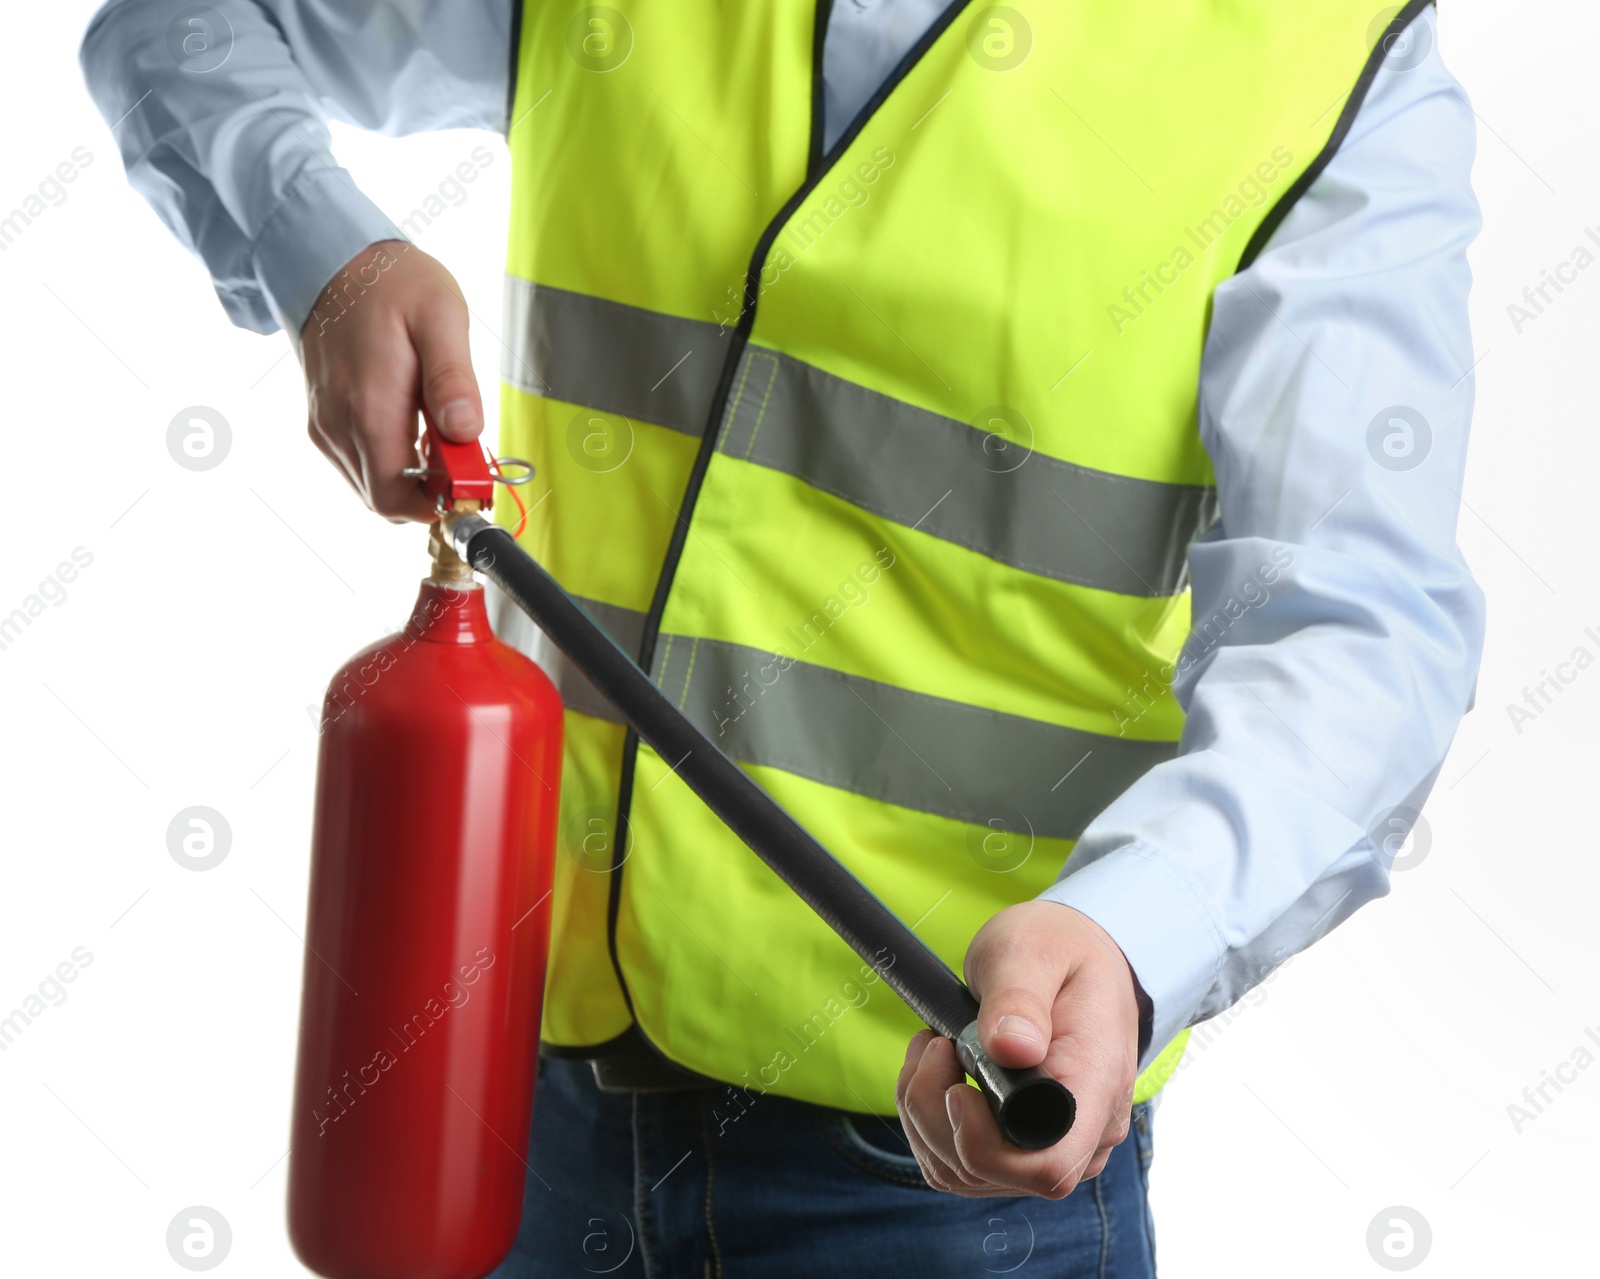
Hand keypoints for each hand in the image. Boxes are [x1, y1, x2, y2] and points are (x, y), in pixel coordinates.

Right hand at [299, 240, 484, 521]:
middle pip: (385, 501)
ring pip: (371, 487)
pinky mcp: (322, 421)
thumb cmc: (391, 285)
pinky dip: (391, 461)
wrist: (332, 259)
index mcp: (369, 409)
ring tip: (437, 431)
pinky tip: (412, 425)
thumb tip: (466, 431)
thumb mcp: (440, 318)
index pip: (397, 498)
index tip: (472, 479)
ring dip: (412, 477)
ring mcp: (326, 426)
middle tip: (461, 455)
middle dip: (429, 491)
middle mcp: (338, 427)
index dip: (438, 502)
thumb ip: (452, 379)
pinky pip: (359, 465)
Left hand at [895, 900, 1141, 1197]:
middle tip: (935, 1045)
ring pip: (961, 1172)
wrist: (1073, 960)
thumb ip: (1019, 998)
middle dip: (937, 1115)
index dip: (985, 1143)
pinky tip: (934, 1071)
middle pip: (993, 1172)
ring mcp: (1048, 1149)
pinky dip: (926, 1121)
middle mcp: (1082, 1136)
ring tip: (932, 1048)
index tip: (958, 1084)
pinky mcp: (1016, 1150)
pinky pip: (953, 1162)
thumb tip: (1011, 1047)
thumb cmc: (1058, 951)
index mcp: (1096, 1087)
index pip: (1047, 1166)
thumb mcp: (1034, 951)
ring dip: (923, 1113)